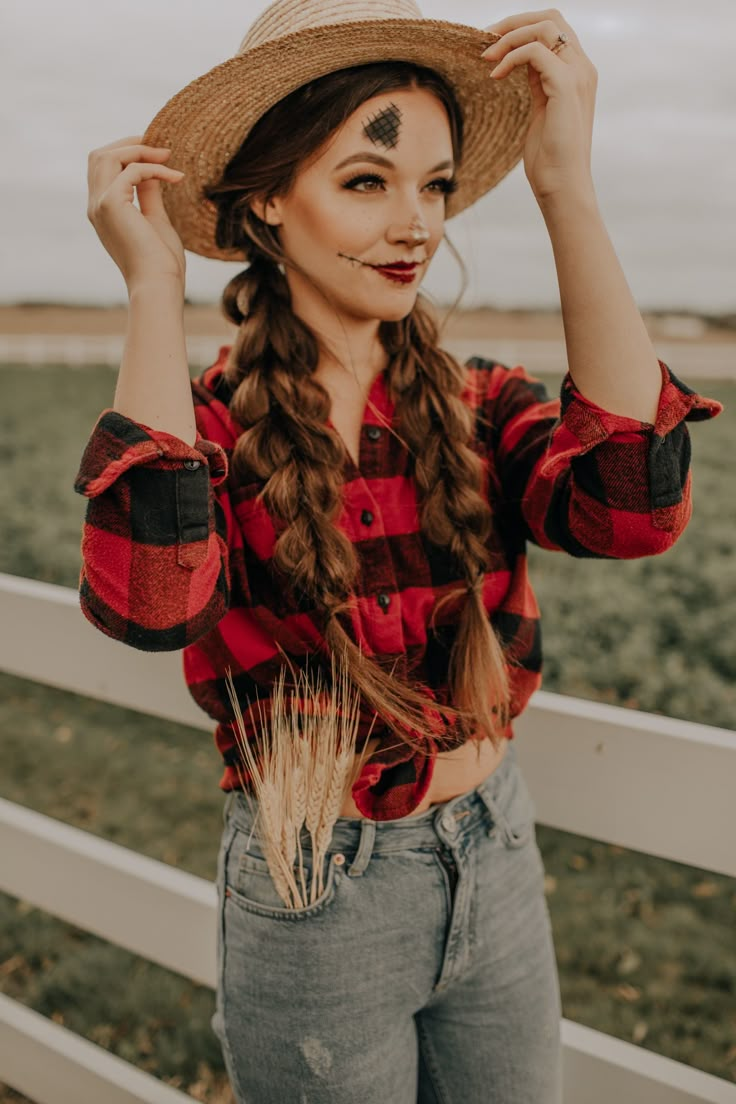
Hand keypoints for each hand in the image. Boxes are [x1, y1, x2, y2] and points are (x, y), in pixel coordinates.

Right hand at [86, 135, 186, 290]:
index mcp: (102, 210)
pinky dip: (154, 168)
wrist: (158, 284)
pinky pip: (131, 171)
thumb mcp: (155, 219)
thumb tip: (152, 172)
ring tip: (168, 156)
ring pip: (108, 156)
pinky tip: (175, 177)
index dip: (127, 153)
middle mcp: (95, 205)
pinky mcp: (111, 204)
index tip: (158, 154)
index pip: (103, 168)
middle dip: (130, 144)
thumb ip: (149, 194)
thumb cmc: (161, 262)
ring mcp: (99, 204)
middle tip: (163, 148)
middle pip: (99, 155)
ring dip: (139, 150)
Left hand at [480, 9, 597, 204]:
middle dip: (513, 21)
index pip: (553, 28)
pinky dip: (511, 57)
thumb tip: (519, 62)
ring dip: (509, 36)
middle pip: (550, 17)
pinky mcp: (565, 86)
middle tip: (485, 38)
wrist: (563, 185)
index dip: (521, 26)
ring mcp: (577, 75)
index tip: (493, 42)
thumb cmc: (550, 157)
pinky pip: (535, 52)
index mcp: (578, 72)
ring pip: (543, 28)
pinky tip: (496, 75)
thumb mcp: (542, 111)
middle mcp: (582, 68)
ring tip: (486, 57)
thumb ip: (538, 83)